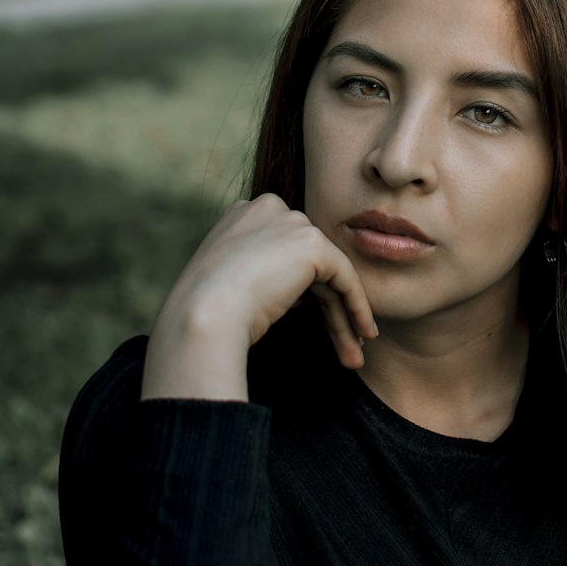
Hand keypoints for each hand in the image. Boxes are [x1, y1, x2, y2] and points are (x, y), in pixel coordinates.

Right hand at [142, 195, 376, 400]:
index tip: (315, 325)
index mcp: (242, 215)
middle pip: (309, 264)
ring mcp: (290, 223)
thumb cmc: (207, 313)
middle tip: (342, 345)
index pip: (285, 253)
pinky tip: (364, 334)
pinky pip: (344, 277)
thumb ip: (264, 275)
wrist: (202, 316)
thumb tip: (301, 295)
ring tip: (354, 355)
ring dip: (343, 318)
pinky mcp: (311, 243)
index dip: (303, 292)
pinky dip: (357, 306)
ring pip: (328, 274)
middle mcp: (268, 210)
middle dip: (327, 308)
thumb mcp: (232, 284)